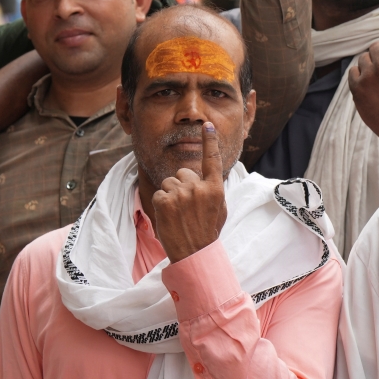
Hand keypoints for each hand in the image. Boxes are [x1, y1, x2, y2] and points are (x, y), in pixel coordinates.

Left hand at [152, 122, 227, 262]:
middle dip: (182, 185)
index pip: (212, 159)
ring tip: (178, 213)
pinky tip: (169, 217)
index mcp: (215, 188)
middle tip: (186, 206)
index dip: (210, 141)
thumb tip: (204, 178)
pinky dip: (161, 205)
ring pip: (168, 183)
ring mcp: (181, 194)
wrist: (194, 253)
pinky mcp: (164, 201)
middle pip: (183, 173)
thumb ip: (211, 189)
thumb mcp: (219, 208)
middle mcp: (199, 187)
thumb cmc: (207, 231)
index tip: (206, 125)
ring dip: (170, 195)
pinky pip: (159, 194)